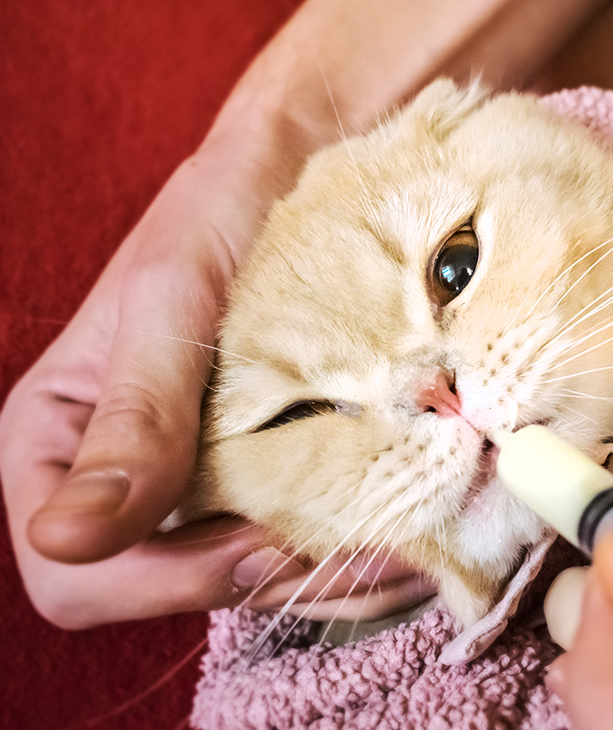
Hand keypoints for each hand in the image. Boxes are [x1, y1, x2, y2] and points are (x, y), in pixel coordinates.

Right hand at [0, 120, 428, 628]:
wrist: (302, 170)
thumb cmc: (222, 215)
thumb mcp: (168, 307)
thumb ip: (131, 422)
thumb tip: (65, 537)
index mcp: (59, 442)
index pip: (72, 575)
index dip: (159, 583)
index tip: (256, 541)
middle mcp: (122, 476)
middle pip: (170, 590)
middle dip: (262, 579)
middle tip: (353, 543)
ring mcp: (200, 478)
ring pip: (247, 579)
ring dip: (324, 578)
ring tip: (402, 545)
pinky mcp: (266, 469)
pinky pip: (295, 544)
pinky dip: (351, 555)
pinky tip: (406, 534)